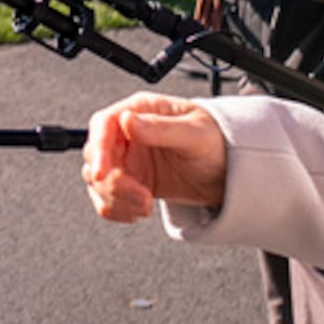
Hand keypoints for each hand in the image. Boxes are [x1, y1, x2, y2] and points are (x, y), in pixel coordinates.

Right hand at [83, 92, 227, 221]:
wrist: (227, 172)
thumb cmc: (215, 143)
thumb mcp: (194, 133)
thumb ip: (161, 128)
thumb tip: (128, 120)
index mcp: (139, 111)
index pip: (104, 124)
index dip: (99, 148)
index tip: (102, 173)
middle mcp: (127, 133)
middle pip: (96, 155)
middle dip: (113, 182)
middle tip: (142, 196)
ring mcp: (127, 159)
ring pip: (97, 180)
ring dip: (115, 199)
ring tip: (145, 206)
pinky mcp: (129, 182)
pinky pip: (106, 197)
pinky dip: (115, 209)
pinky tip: (136, 213)